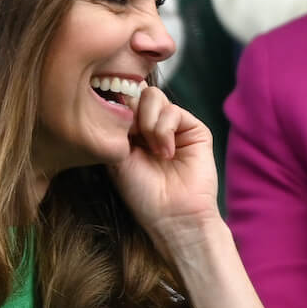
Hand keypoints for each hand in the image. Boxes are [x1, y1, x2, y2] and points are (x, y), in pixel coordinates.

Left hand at [109, 86, 218, 232]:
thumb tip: (119, 94)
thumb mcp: (117, 156)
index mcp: (132, 131)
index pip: (123, 100)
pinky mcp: (195, 129)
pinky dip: (164, 130)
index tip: (112, 128)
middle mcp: (153, 125)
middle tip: (132, 139)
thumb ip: (117, 125)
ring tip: (154, 151)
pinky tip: (167, 153)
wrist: (171, 215)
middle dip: (131, 113)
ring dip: (148, 123)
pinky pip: (173, 111)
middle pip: (138, 93)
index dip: (116, 107)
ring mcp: (175, 126)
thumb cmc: (141, 193)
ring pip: (154, 96)